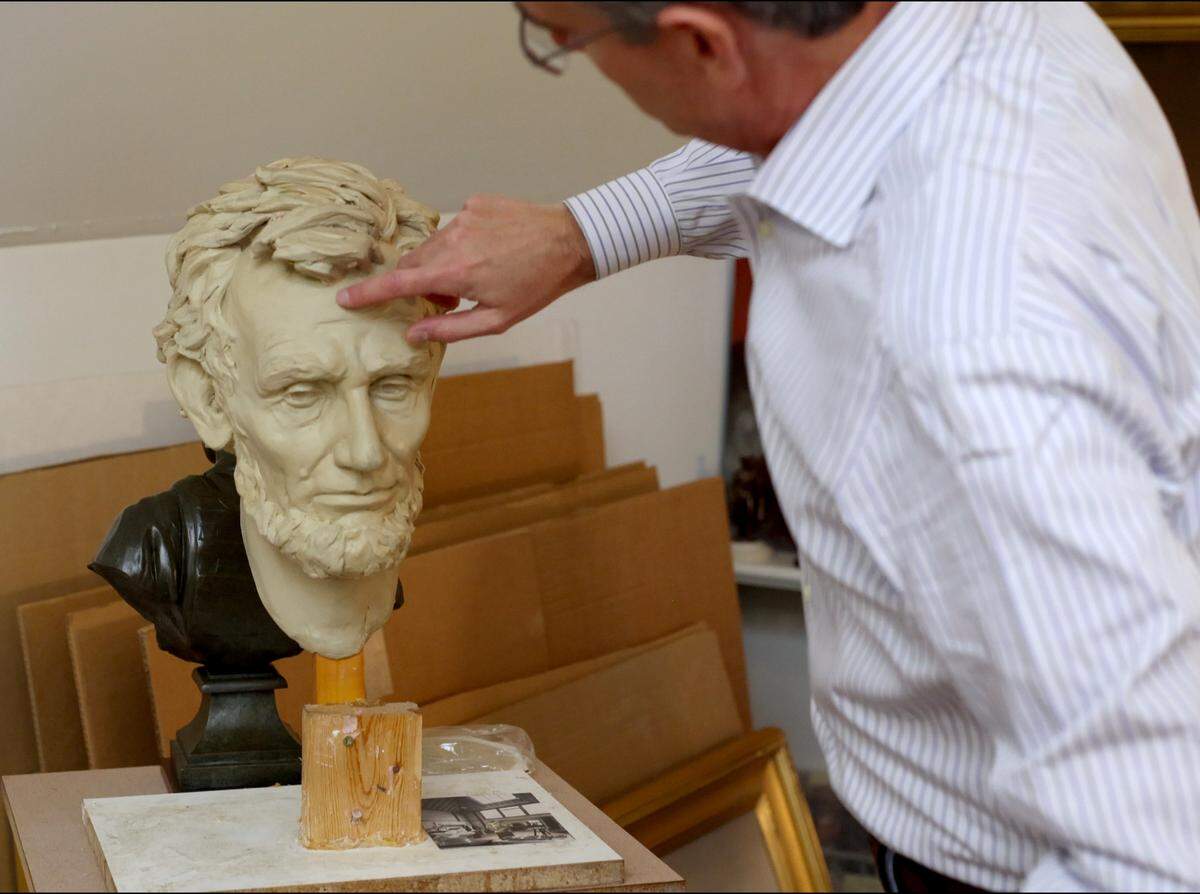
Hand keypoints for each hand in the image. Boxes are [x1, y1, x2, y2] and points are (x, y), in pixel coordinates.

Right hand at [337, 195, 595, 343]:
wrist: (571, 241)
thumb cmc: (537, 285)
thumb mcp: (497, 319)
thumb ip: (451, 328)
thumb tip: (414, 334)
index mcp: (456, 272)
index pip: (399, 284)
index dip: (369, 293)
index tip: (346, 299)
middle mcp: (453, 240)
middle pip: (413, 264)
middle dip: (420, 283)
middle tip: (451, 298)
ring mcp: (464, 217)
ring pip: (433, 245)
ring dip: (441, 263)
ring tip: (477, 274)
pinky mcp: (475, 203)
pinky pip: (455, 226)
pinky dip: (461, 242)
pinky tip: (491, 250)